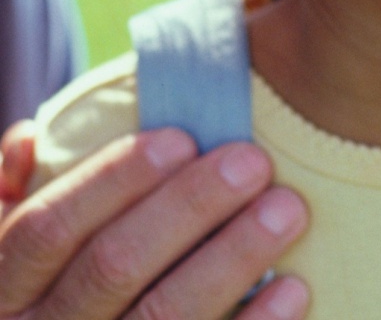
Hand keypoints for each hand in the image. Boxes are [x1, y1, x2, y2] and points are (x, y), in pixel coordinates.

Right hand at [0, 129, 308, 319]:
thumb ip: (18, 199)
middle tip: (253, 161)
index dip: (112, 179)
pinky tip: (294, 289)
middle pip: (113, 265)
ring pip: (163, 315)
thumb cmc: (56, 287)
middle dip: (189, 206)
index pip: (47, 227)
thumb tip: (29, 142)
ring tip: (287, 209)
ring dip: (232, 258)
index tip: (182, 137)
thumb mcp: (15, 252)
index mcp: (5, 290)